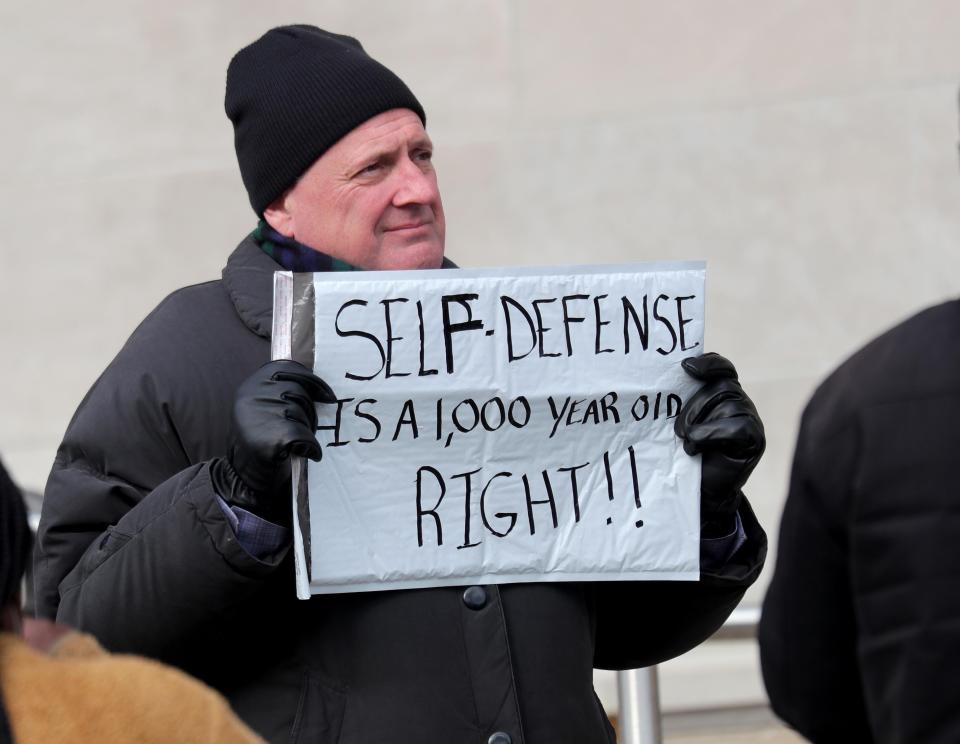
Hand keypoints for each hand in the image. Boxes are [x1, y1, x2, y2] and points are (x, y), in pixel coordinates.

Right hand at [212, 360, 334, 523]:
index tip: (326, 396)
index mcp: (250, 387)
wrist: (244, 479)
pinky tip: (307, 454)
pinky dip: (311, 447)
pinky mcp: (269, 439)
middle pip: (299, 391)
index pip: (288, 369)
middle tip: (304, 428)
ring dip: (308, 429)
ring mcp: (259, 416)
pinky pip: (304, 436)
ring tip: (295, 443)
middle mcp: (252, 397)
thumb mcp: (263, 409)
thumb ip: (281, 392)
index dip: (312, 382)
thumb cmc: (261, 442)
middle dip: (310, 411)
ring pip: (302, 413)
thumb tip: (319, 387)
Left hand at [674, 352, 764, 536]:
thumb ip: (681, 401)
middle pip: (721, 387)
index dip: (709, 363)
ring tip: (686, 442)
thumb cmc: (685, 452)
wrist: (700, 491)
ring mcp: (751, 419)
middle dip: (694, 406)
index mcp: (723, 393)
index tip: (686, 367)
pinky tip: (695, 449)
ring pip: (728, 405)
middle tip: (677, 430)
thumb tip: (663, 379)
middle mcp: (740, 402)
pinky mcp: (755, 439)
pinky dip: (711, 435)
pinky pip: (736, 426)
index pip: (723, 368)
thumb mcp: (682, 422)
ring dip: (699, 424)